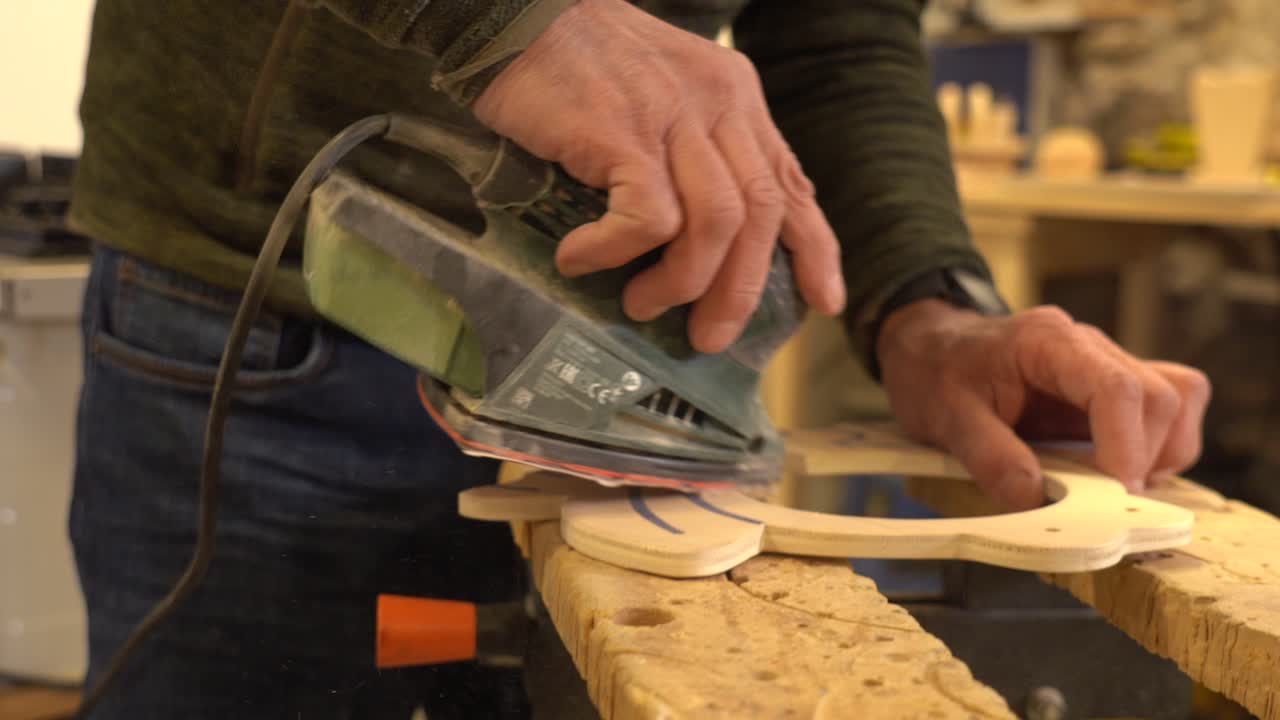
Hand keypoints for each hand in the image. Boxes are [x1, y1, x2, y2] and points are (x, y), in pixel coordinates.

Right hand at [473, 0, 844, 352]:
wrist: (514, 14)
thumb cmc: (577, 63)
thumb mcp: (664, 95)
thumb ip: (695, 148)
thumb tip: (703, 234)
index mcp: (735, 97)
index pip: (791, 182)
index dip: (814, 249)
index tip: (822, 300)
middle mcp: (716, 104)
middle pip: (760, 215)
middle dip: (742, 289)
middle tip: (710, 336)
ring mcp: (672, 117)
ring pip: (716, 225)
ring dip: (683, 282)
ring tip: (643, 306)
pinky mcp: (622, 133)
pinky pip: (646, 218)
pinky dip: (616, 253)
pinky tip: (579, 259)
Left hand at [876, 301, 1211, 509]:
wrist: (928, 347)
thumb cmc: (935, 372)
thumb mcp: (946, 418)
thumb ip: (990, 458)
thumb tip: (1035, 500)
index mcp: (1048, 342)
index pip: (1117, 388)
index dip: (1126, 447)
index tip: (1115, 494)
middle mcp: (1088, 346)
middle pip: (1161, 395)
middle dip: (1145, 457)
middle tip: (1108, 501)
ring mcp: (1104, 364)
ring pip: (1176, 400)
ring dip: (1160, 454)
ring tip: (1113, 486)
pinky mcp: (1108, 388)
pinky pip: (1162, 411)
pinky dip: (1155, 449)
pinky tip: (1115, 473)